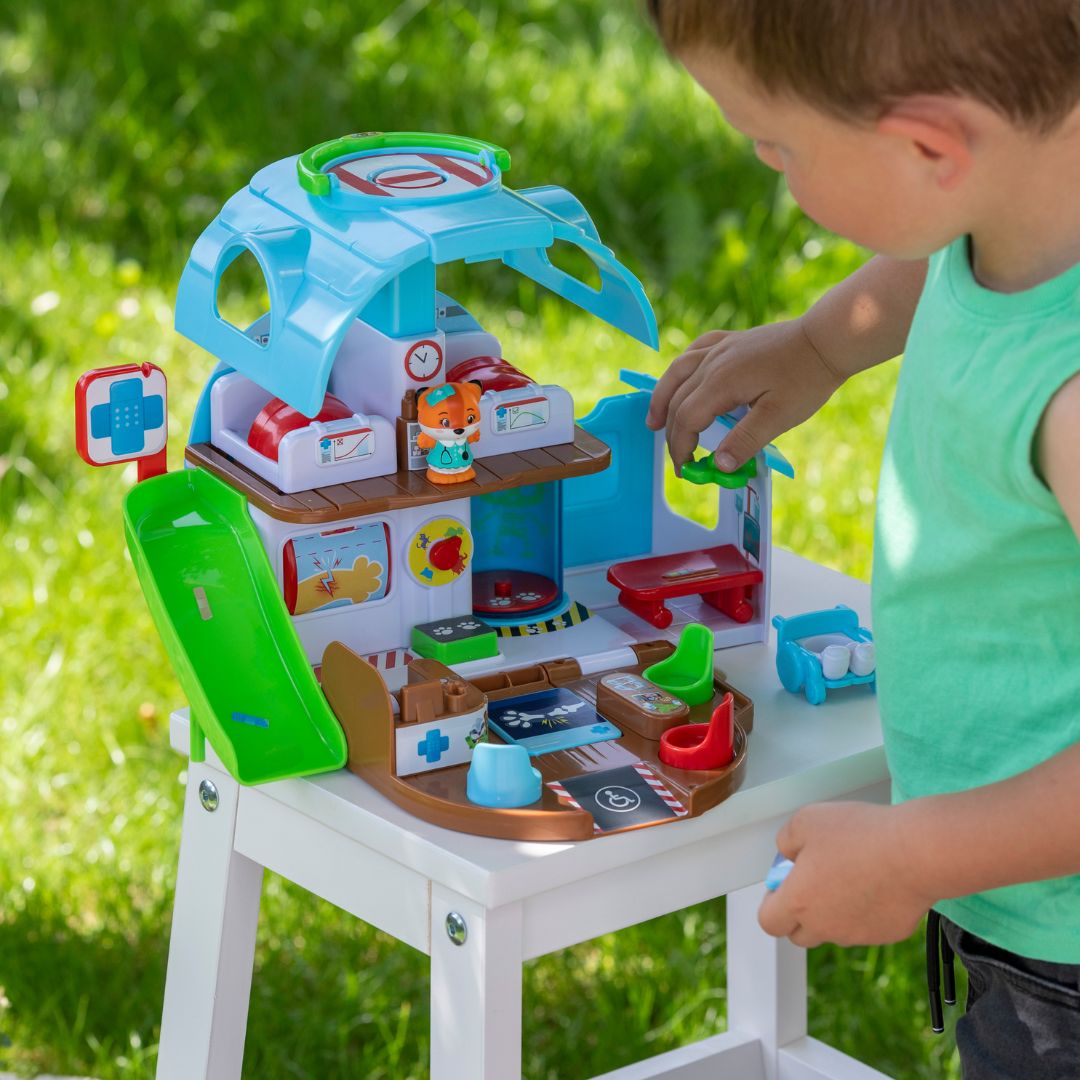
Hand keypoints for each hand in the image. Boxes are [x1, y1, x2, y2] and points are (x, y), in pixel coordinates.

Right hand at [644, 318, 843, 472]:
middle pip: (678, 401)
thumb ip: (745, 440)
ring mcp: (720, 347)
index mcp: (721, 382)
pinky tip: (680, 377)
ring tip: (654, 421)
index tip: (686, 470)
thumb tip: (719, 465)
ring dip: (662, 398)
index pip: (686, 420)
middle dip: (672, 433)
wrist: (827, 339)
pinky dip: (681, 369)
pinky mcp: (731, 340)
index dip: (681, 448)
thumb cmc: (806, 377)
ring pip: (677, 372)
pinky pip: (695, 351)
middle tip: (679, 459)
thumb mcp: (779, 417)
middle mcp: (713, 362)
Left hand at [757, 801, 935, 947]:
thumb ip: (786, 841)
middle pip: (800, 934)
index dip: (772, 903)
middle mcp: (825, 927)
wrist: (915, 852)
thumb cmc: (859, 834)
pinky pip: (868, 926)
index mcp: (798, 902)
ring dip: (835, 911)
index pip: (769, 922)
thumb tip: (788, 854)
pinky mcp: (888, 934)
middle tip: (814, 881)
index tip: (784, 882)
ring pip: (835, 930)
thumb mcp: (806, 820)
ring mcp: (857, 935)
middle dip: (801, 912)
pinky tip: (878, 881)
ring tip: (851, 873)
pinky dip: (867, 911)